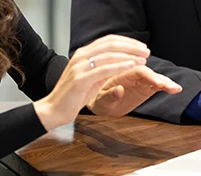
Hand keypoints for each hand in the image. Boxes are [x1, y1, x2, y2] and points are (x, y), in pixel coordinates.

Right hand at [34, 35, 149, 130]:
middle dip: (131, 47)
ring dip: (129, 56)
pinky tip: (131, 66)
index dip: (126, 42)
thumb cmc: (73, 95)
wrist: (54, 109)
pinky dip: (119, 66)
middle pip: (110, 45)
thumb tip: (121, 62)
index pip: (107, 41)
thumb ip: (102, 68)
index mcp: (82, 54)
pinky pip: (104, 70)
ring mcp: (79, 67)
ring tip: (143, 59)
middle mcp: (80, 57)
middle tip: (146, 51)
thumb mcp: (90, 78)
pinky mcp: (80, 79)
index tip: (141, 47)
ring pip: (108, 55)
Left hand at [87, 65, 182, 115]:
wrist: (98, 104)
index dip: (147, 75)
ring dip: (165, 82)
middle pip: (148, 72)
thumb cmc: (96, 100)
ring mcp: (138, 80)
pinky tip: (175, 89)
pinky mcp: (144, 87)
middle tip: (168, 86)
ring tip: (175, 88)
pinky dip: (166, 86)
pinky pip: (157, 85)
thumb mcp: (99, 101)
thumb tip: (118, 90)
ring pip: (154, 77)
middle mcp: (131, 73)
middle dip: (159, 78)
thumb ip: (108, 95)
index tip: (156, 83)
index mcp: (119, 72)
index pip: (135, 69)